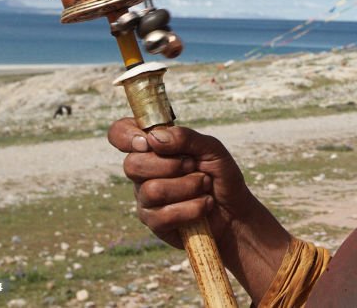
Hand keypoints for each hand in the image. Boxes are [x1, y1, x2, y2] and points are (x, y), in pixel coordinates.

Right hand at [107, 119, 291, 299]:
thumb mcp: (212, 149)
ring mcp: (146, 198)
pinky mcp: (155, 223)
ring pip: (152, 190)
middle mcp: (143, 172)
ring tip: (204, 185)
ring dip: (188, 186)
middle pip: (132, 165)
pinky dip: (192, 208)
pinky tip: (204, 205)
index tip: (148, 141)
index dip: (127, 135)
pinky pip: (163, 215)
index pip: (120, 133)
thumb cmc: (221, 175)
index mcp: (153, 148)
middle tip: (194, 166)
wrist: (236, 211)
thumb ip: (186, 138)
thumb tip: (153, 137)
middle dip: (170, 165)